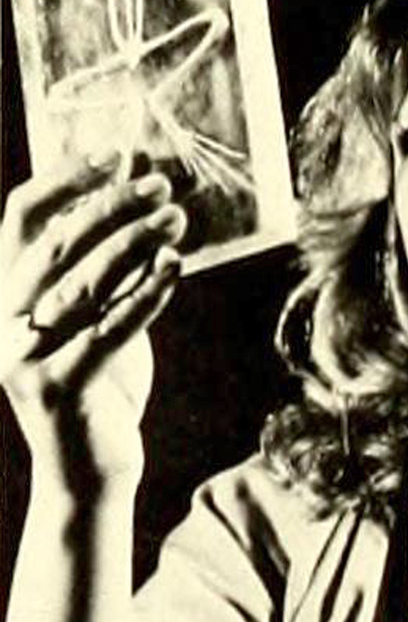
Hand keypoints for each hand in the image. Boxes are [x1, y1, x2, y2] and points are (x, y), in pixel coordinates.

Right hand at [1, 153, 186, 493]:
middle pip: (55, 243)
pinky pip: (107, 331)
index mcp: (7, 292)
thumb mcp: (99, 313)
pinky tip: (175, 266)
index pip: (22, 217)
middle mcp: (3, 319)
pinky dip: (144, 295)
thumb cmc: (100, 381)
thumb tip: (138, 187)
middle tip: (161, 185)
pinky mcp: (56, 388)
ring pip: (81, 284)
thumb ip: (108, 260)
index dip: (66, 179)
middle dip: (109, 206)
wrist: (88, 467)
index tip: (116, 153)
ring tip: (176, 217)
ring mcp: (22, 356)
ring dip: (132, 243)